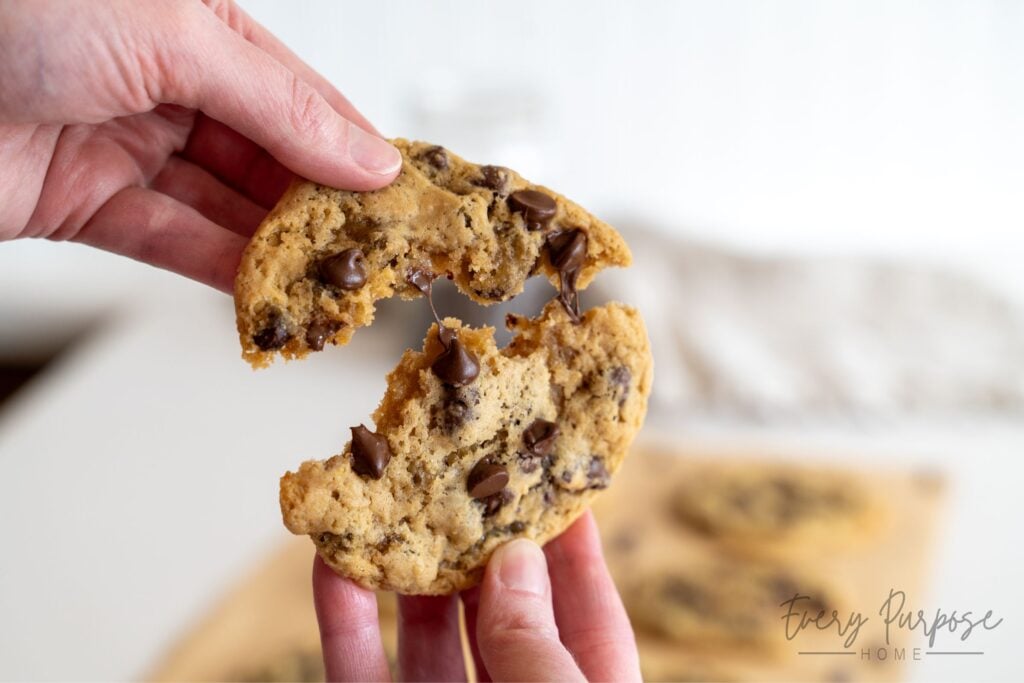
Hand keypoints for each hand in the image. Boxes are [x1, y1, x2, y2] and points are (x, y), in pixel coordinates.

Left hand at [0, 0, 399, 291]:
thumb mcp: (174, 35)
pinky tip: (265, 291)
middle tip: (378, 250)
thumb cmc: (13, 7)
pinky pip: (170, 239)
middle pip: (270, 158)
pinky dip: (217, 270)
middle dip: (323, 206)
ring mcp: (128, 144)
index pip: (301, 97)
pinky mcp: (87, 202)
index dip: (356, 147)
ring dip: (277, 248)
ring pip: (225, 207)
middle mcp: (168, 84)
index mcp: (199, 26)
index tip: (405, 195)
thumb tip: (363, 155)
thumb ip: (278, 104)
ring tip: (332, 282)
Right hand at [313, 511, 640, 681]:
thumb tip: (514, 557)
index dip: (569, 545)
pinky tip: (329, 561)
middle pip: (497, 611)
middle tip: (455, 469)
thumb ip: (536, 642)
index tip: (551, 480)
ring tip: (388, 498)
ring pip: (422, 635)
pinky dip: (342, 618)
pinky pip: (356, 672)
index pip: (585, 612)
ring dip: (402, 568)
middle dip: (476, 541)